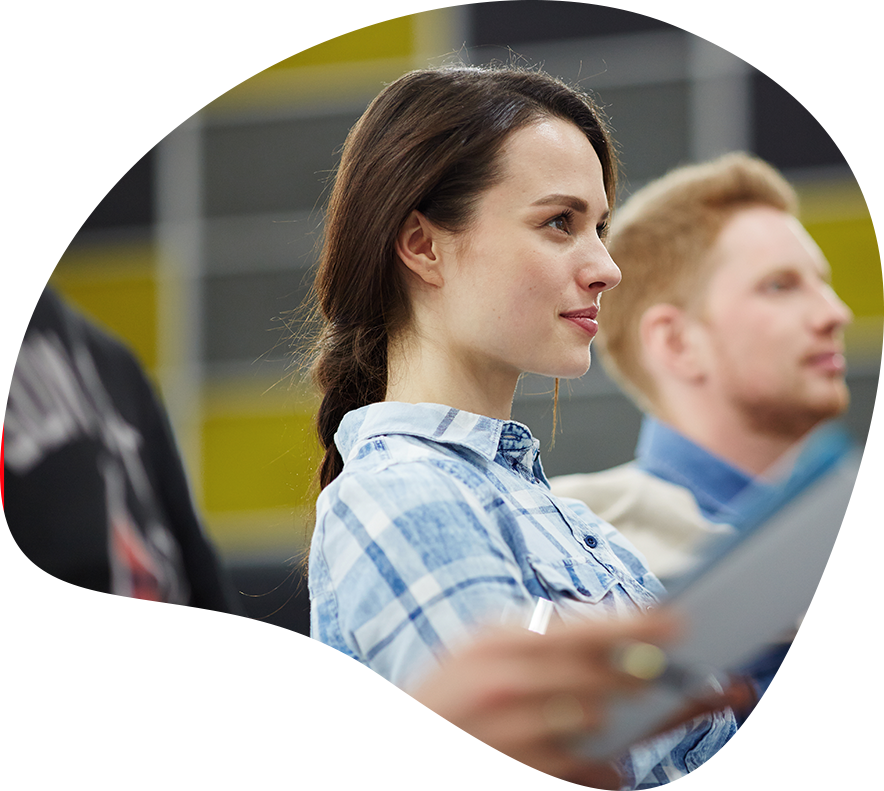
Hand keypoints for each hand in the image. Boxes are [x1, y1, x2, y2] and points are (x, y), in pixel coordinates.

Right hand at [339, 611, 684, 790]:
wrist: (379, 767)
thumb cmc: (435, 706)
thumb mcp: (474, 652)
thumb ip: (533, 640)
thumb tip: (600, 633)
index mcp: (501, 641)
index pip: (585, 627)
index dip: (641, 624)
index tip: (682, 621)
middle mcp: (510, 680)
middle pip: (607, 675)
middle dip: (659, 675)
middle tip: (708, 675)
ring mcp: (515, 731)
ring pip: (604, 723)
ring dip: (637, 721)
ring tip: (669, 712)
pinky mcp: (519, 774)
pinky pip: (585, 770)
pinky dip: (608, 767)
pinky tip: (615, 761)